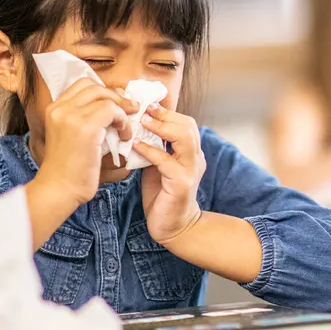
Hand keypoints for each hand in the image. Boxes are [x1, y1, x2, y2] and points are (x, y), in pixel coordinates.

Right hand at [33, 77, 136, 206]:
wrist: (59, 189)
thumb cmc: (69, 168)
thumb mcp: (72, 135)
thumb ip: (86, 117)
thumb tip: (114, 101)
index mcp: (54, 108)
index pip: (83, 84)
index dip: (103, 91)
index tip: (116, 105)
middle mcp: (60, 108)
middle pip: (94, 86)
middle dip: (115, 97)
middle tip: (129, 112)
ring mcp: (71, 116)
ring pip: (105, 96)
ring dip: (122, 110)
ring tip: (125, 128)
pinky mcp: (85, 127)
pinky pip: (112, 111)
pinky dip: (123, 121)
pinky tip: (125, 136)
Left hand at [133, 104, 206, 244]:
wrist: (173, 226)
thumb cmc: (162, 195)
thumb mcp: (157, 164)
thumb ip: (154, 146)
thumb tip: (134, 126)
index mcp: (191, 152)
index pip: (185, 122)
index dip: (167, 111)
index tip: (146, 103)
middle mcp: (195, 158)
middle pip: (188, 125)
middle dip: (164, 114)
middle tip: (143, 108)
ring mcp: (191, 171)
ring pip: (184, 138)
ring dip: (161, 127)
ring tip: (141, 121)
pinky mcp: (181, 184)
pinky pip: (167, 161)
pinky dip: (150, 150)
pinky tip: (135, 145)